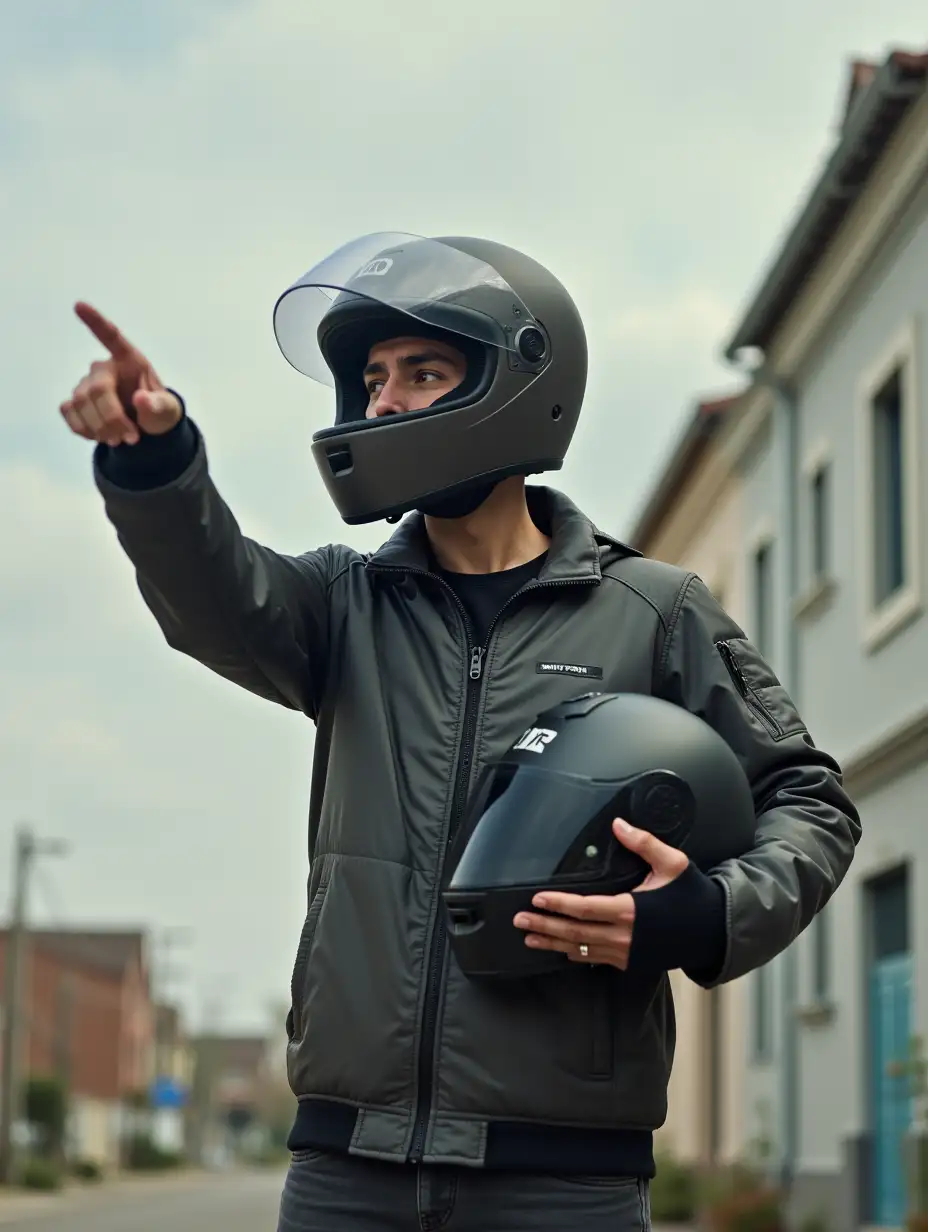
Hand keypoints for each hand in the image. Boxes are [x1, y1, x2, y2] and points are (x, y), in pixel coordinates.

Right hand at [60, 303, 181, 446]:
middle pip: (97, 391)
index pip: (111, 336)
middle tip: (131, 438)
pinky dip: (84, 430)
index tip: (79, 305)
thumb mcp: (167, 410)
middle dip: (112, 419)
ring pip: (81, 405)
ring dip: (100, 429)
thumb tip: (141, 400)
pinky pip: (69, 413)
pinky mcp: (75, 401)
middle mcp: (104, 368)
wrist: (144, 428)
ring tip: (120, 439)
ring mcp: (86, 384)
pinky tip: (101, 436)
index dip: (95, 321)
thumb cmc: (157, 410)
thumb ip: (158, 405)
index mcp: (129, 359)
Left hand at [512, 818, 689, 969]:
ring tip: (529, 937)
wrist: (712, 932)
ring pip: (581, 950)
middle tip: (520, 919)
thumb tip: (618, 824)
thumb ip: (644, 843)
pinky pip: (594, 959)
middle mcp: (624, 936)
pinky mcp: (629, 962)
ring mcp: (626, 953)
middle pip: (575, 933)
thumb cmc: (692, 895)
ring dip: (553, 943)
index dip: (559, 904)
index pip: (585, 909)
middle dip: (545, 925)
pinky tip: (559, 948)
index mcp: (631, 910)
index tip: (537, 898)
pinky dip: (574, 954)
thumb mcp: (672, 863)